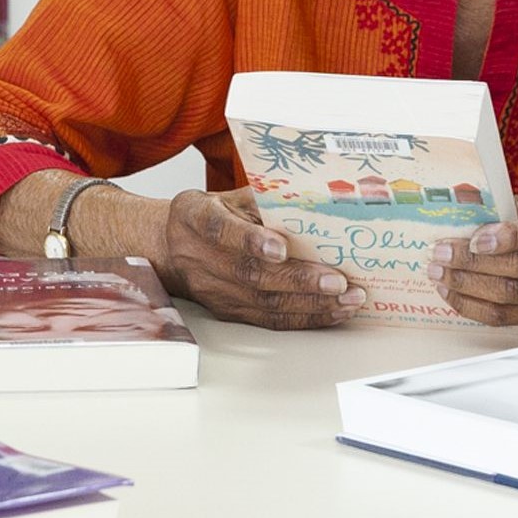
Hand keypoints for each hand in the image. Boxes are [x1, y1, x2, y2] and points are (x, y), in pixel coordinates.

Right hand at [154, 188, 360, 328]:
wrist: (170, 246)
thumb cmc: (209, 216)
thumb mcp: (228, 197)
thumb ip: (263, 200)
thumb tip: (315, 201)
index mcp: (196, 217)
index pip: (220, 230)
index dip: (250, 240)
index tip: (280, 247)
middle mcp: (199, 257)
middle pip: (250, 274)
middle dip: (300, 280)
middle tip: (338, 281)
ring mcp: (212, 289)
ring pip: (264, 302)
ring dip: (311, 304)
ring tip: (346, 299)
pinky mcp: (227, 311)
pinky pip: (268, 320)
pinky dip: (304, 318)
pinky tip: (331, 312)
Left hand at [430, 185, 517, 327]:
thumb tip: (473, 206)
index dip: (514, 236)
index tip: (478, 238)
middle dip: (475, 261)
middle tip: (441, 252)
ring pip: (514, 295)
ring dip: (468, 285)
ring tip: (438, 271)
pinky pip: (509, 317)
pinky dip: (474, 306)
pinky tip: (452, 292)